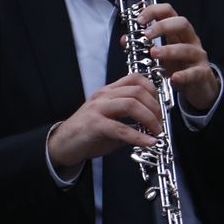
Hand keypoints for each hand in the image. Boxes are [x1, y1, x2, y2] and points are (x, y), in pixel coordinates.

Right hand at [47, 74, 163, 173]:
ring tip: (157, 132)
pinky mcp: (94, 125)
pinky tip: (149, 143)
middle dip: (155, 107)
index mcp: (108, 92)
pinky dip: (139, 137)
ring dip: (150, 119)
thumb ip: (129, 120)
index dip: (152, 90)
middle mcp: (103, 96)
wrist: (62, 145)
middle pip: (137, 91)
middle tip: (161, 123)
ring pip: (131, 105)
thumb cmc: (87, 133)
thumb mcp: (110, 121)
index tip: (160, 106)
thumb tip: (152, 126)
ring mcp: (98, 109)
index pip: (135, 79)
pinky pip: (122, 129)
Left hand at [135, 2, 220, 112]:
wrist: (198, 87)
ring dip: (169, 50)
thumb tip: (125, 39)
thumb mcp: (160, 55)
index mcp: (178, 32)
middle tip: (146, 35)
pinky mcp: (202, 73)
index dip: (153, 11)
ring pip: (186, 48)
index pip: (168, 12)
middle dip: (162, 26)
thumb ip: (143, 46)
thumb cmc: (179, 67)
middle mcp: (190, 40)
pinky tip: (174, 78)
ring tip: (154, 54)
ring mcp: (197, 56)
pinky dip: (184, 75)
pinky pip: (194, 72)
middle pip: (181, 23)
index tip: (139, 20)